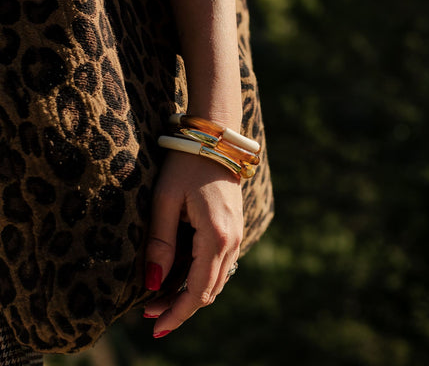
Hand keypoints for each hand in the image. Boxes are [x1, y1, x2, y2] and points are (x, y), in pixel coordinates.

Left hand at [143, 150, 242, 337]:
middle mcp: (232, 240)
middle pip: (210, 290)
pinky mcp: (234, 228)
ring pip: (217, 279)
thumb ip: (160, 242)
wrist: (215, 142)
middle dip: (181, 307)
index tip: (155, 328)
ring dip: (191, 294)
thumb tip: (152, 282)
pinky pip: (221, 264)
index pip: (199, 291)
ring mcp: (236, 234)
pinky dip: (202, 278)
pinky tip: (182, 276)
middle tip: (150, 313)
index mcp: (216, 236)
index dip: (177, 313)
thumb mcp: (166, 201)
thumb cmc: (186, 166)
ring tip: (161, 299)